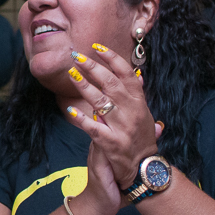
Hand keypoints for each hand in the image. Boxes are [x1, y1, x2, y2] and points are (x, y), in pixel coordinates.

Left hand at [67, 44, 159, 186]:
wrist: (145, 168)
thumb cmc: (142, 139)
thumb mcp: (144, 114)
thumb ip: (137, 95)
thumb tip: (137, 74)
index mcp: (139, 102)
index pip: (127, 74)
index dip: (112, 58)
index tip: (97, 47)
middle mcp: (132, 112)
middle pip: (111, 83)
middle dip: (93, 67)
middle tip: (76, 56)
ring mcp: (122, 127)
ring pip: (101, 102)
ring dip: (84, 87)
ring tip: (71, 74)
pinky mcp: (112, 143)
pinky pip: (94, 129)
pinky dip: (82, 119)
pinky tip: (70, 111)